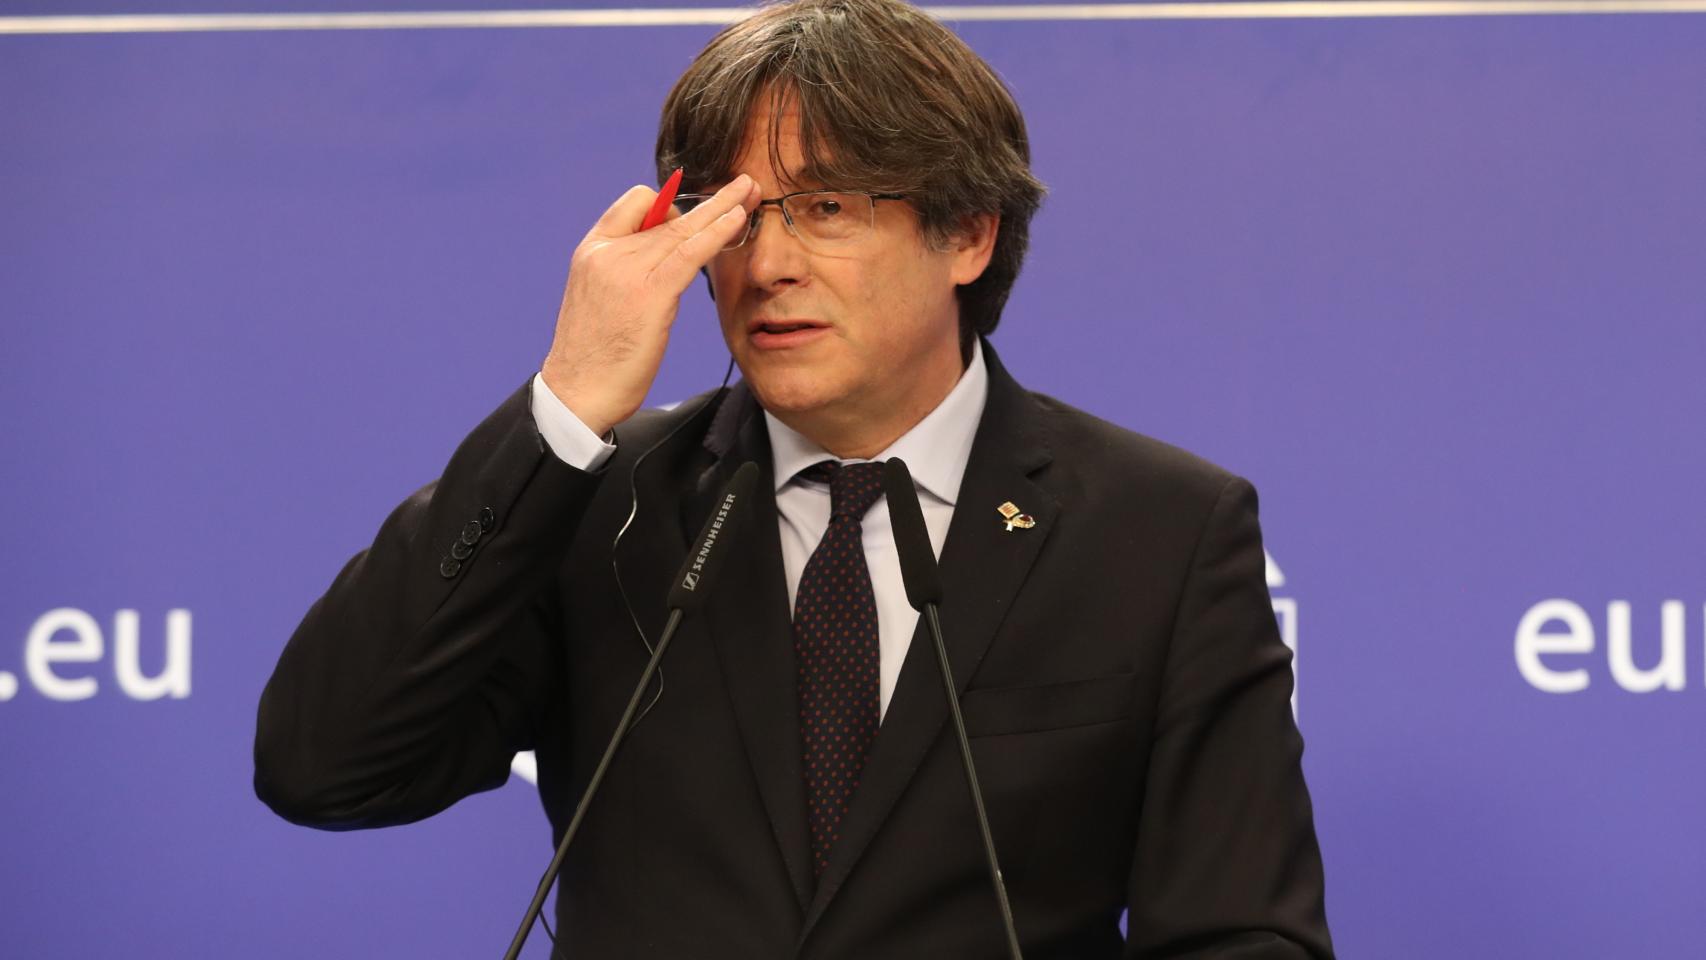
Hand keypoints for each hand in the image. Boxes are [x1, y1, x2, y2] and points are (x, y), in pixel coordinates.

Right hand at [542, 175, 758, 435]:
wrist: (576, 392)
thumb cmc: (593, 357)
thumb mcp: (601, 301)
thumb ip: (626, 273)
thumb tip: (665, 262)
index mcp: (592, 251)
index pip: (634, 204)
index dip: (667, 205)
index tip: (691, 218)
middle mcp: (607, 253)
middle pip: (666, 212)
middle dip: (709, 199)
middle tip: (742, 185)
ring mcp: (627, 270)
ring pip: (683, 228)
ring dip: (722, 207)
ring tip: (750, 192)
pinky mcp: (650, 293)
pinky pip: (691, 252)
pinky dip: (717, 232)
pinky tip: (738, 220)